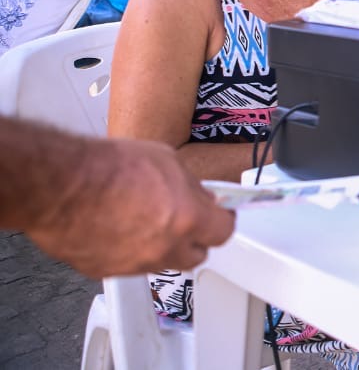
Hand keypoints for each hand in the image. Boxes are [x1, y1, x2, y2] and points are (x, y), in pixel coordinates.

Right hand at [25, 137, 234, 277]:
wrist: (61, 185)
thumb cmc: (107, 168)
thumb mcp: (167, 161)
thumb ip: (191, 186)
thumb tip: (201, 196)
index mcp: (188, 219)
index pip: (223, 232)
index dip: (222, 220)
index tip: (219, 214)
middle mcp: (164, 248)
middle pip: (195, 255)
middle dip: (194, 239)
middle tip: (186, 220)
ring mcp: (135, 264)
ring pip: (162, 262)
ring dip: (162, 246)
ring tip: (146, 220)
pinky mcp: (106, 272)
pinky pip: (130, 265)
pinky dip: (130, 252)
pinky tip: (120, 229)